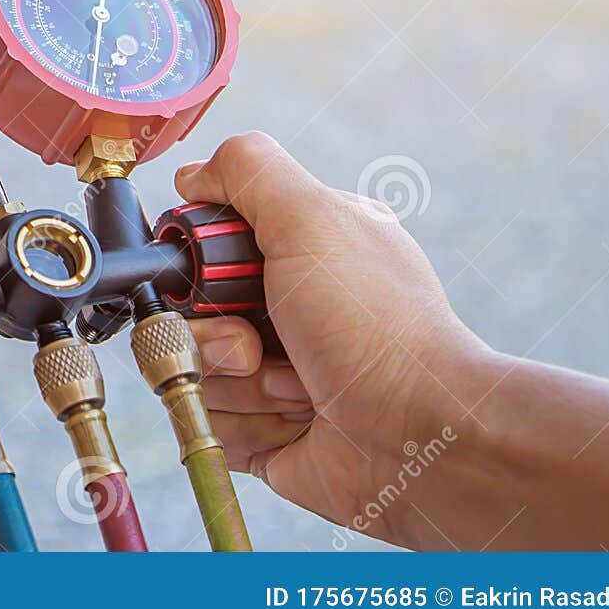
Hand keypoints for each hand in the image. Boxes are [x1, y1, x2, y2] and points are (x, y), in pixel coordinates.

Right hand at [180, 132, 491, 547]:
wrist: (423, 438)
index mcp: (302, 247)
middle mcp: (286, 306)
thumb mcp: (312, 219)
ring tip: (295, 389)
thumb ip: (249, 170)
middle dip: (210, 333)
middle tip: (254, 344)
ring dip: (236, 384)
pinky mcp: (267, 432)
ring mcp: (275, 371)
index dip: (196, 264)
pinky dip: (245, 427)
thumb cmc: (377, 328)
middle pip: (185, 312)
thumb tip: (191, 173)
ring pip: (194, 372)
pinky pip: (213, 425)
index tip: (215, 277)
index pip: (204, 244)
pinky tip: (296, 421)